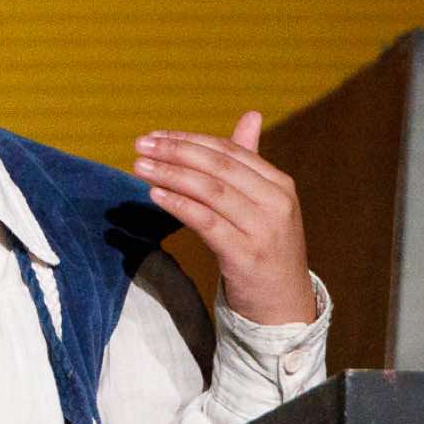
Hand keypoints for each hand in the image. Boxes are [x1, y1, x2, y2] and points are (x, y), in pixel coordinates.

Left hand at [132, 111, 315, 324]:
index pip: (229, 151)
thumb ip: (249, 163)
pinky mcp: (246, 255)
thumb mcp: (263, 204)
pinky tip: (155, 195)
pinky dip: (179, 205)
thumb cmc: (266, 250)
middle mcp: (275, 203)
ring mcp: (263, 230)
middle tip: (141, 144)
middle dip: (175, 152)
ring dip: (171, 174)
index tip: (156, 135)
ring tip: (140, 166)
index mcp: (279, 184)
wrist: (283, 308)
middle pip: (218, 167)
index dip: (190, 140)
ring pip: (211, 191)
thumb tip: (251, 115)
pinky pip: (207, 223)